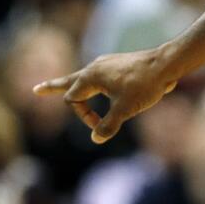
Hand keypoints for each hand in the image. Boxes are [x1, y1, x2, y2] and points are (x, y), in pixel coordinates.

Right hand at [33, 48, 177, 143]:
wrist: (168, 63)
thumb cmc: (145, 84)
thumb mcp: (125, 109)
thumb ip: (108, 125)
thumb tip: (96, 139)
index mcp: (92, 75)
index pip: (72, 99)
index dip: (82, 116)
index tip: (100, 123)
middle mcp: (96, 67)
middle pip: (70, 80)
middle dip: (53, 87)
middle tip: (36, 90)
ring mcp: (109, 64)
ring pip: (86, 76)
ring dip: (74, 83)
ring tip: (64, 84)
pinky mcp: (121, 64)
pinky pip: (102, 75)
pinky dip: (94, 81)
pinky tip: (97, 81)